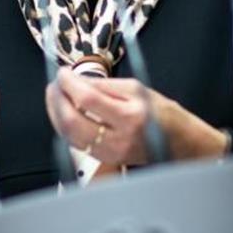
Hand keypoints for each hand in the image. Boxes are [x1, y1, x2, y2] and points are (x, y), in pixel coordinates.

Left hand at [44, 68, 227, 165]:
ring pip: (69, 135)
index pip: (88, 98)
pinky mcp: (105, 159)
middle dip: (56, 99)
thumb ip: (104, 85)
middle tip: (54, 84)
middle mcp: (118, 138)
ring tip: (54, 96)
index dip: (69, 83)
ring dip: (56, 113)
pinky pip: (76, 142)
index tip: (62, 73)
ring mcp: (110, 152)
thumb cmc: (161, 113)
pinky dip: (64, 126)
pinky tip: (63, 113)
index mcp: (130, 116)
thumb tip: (74, 80)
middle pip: (72, 120)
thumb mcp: (136, 88)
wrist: (178, 142)